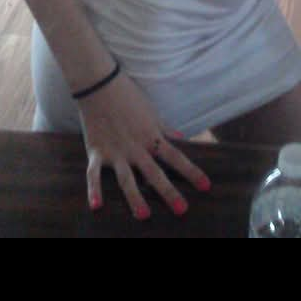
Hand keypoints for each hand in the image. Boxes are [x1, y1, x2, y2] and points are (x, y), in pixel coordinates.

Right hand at [78, 70, 211, 219]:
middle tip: (182, 210)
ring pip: (127, 179)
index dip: (192, 172)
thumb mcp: (152, 112)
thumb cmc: (128, 96)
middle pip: (155, 173)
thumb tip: (183, 137)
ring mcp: (116, 152)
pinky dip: (94, 190)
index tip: (206, 187)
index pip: (177, 158)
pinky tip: (96, 206)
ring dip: (135, 197)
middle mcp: (136, 148)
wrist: (100, 85)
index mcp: (152, 137)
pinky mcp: (97, 152)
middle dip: (169, 192)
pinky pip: (94, 174)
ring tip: (144, 215)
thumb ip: (165, 128)